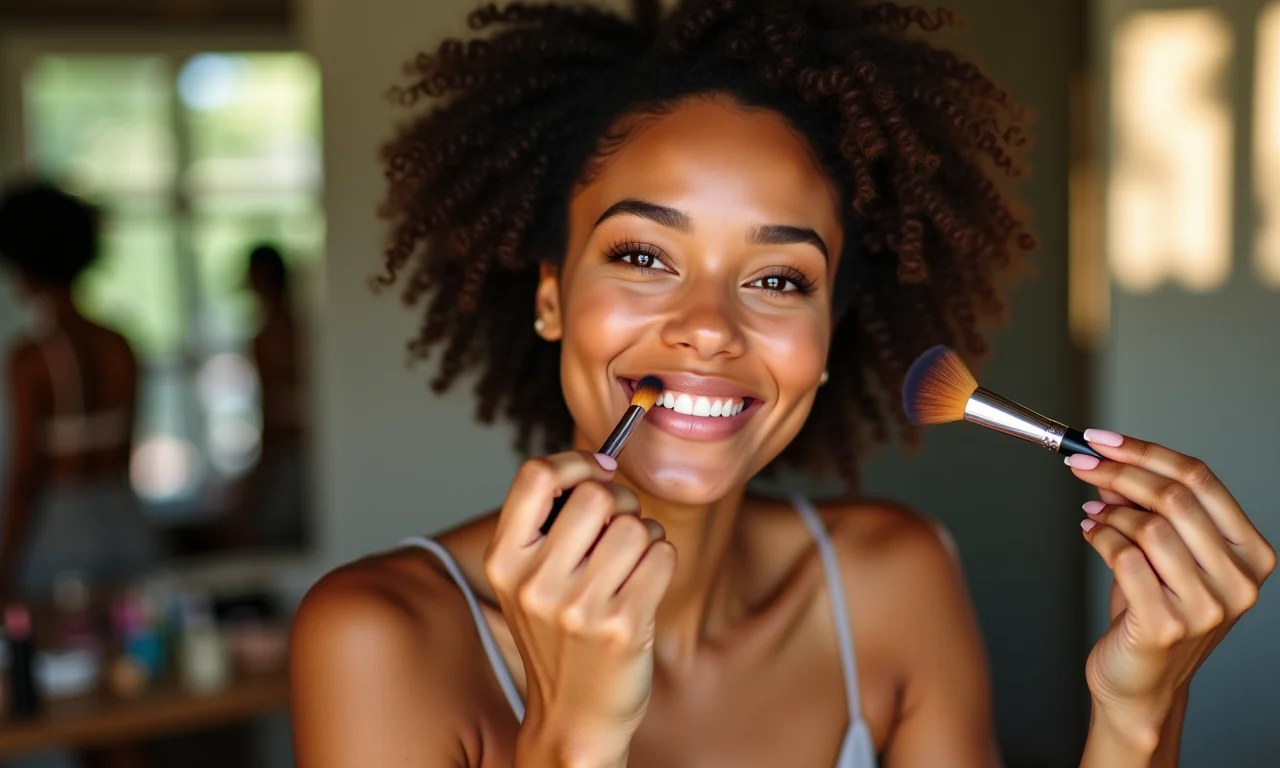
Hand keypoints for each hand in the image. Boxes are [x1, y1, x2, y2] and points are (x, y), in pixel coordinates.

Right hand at [485, 451, 675, 766]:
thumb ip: (547, 523)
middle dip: (621, 501)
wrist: (574, 717)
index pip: (535, 476)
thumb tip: (599, 465)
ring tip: (632, 563)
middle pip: (597, 495)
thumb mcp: (526, 580)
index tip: (598, 470)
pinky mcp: (623, 626)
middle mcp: (535, 583)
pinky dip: (661, 559)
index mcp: (504, 561)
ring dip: (645, 534)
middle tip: (620, 526)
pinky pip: (662, 554)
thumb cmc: (559, 638)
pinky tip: (645, 585)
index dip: (575, 462)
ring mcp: (579, 607)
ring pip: (636, 524)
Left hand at [1067, 430, 1275, 741]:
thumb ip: (1148, 508)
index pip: (1201, 479)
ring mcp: (1207, 606)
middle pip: (1174, 497)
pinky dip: (1099, 537)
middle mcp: (1239, 580)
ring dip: (1108, 512)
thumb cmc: (1152, 613)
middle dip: (1117, 471)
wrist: (1141, 682)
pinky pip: (1124, 557)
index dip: (1146, 451)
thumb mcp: (1161, 553)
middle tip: (1080, 463)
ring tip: (1092, 515)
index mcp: (1251, 553)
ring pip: (1148, 526)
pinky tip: (1090, 535)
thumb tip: (1112, 462)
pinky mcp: (1167, 624)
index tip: (1102, 439)